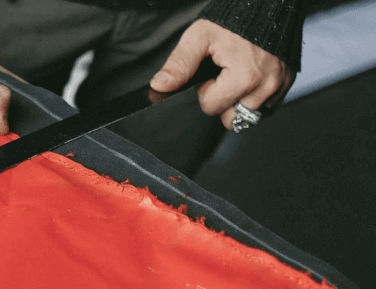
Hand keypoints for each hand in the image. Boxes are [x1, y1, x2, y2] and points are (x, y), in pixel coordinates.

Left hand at [150, 19, 294, 129]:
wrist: (267, 5)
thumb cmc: (233, 19)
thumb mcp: (199, 37)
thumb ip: (179, 64)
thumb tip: (159, 86)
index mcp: (245, 78)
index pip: (211, 108)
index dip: (205, 90)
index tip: (212, 71)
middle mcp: (266, 86)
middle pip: (230, 118)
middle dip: (222, 100)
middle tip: (225, 73)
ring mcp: (279, 86)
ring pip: (248, 116)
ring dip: (238, 100)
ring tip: (238, 75)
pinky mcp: (287, 84)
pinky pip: (265, 107)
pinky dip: (255, 97)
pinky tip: (251, 77)